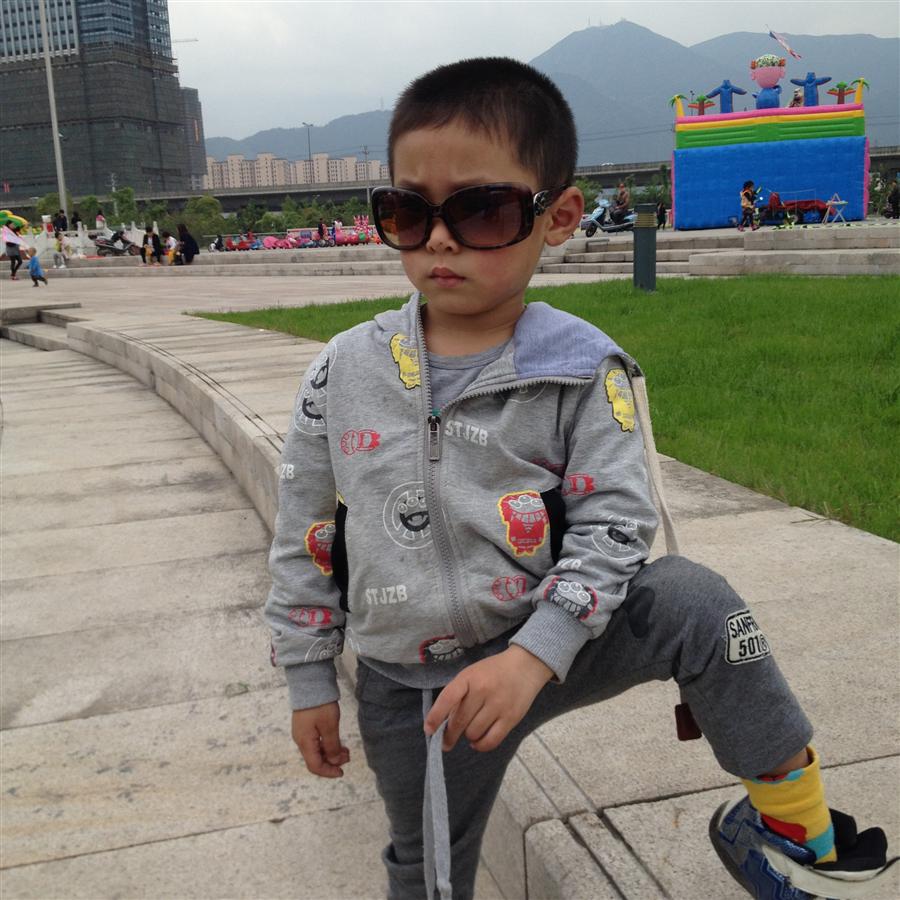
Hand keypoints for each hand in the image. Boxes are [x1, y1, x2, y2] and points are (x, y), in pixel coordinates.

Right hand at [292, 702, 349, 777]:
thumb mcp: (330, 726)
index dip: (328, 772)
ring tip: (346, 750)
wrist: (310, 683)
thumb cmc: (320, 705)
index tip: (342, 772)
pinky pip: (316, 741)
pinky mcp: (306, 726)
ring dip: (331, 753)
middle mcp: (301, 740)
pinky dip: (327, 745)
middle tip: (348, 757)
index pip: (315, 766)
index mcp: (305, 742)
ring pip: (316, 750)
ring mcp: (302, 733)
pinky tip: (337, 741)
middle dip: (332, 762)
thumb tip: (335, 762)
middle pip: (315, 759)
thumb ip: (332, 746)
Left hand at [424, 646, 553, 752]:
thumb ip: (458, 694)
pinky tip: (478, 741)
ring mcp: (498, 705)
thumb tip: (445, 722)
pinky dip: (481, 745)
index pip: (448, 698)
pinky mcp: (511, 718)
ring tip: (470, 731)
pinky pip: (491, 741)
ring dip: (468, 736)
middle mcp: (483, 691)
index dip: (436, 716)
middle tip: (445, 742)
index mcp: (469, 677)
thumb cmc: (493, 671)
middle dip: (449, 735)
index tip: (429, 730)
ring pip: (473, 733)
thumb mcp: (472, 674)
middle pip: (460, 721)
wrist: (525, 666)